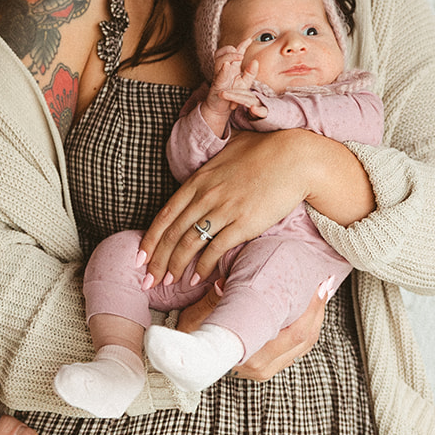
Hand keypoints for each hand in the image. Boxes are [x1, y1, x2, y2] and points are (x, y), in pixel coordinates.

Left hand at [141, 129, 317, 285]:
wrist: (294, 158)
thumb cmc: (264, 151)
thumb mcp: (227, 151)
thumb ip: (210, 166)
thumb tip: (202, 171)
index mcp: (198, 180)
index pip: (165, 214)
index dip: (149, 238)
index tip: (140, 256)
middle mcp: (206, 196)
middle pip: (172, 234)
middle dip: (156, 261)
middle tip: (147, 280)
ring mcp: (223, 210)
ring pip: (189, 244)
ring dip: (174, 267)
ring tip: (167, 283)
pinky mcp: (243, 223)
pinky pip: (215, 250)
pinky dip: (202, 267)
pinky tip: (196, 279)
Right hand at [176, 284, 326, 380]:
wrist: (183, 358)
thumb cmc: (188, 335)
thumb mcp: (197, 316)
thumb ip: (214, 302)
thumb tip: (225, 284)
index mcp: (250, 356)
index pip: (294, 334)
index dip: (311, 309)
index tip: (319, 285)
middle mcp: (262, 366)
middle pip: (305, 339)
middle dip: (318, 309)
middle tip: (325, 282)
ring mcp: (267, 368)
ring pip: (304, 344)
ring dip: (315, 317)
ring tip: (321, 291)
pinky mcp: (269, 365)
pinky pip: (297, 347)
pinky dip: (306, 326)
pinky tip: (309, 308)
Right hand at [207, 43, 267, 121]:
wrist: (221, 108)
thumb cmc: (233, 94)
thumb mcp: (245, 83)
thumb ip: (251, 73)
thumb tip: (255, 61)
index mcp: (231, 68)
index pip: (235, 53)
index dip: (242, 45)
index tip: (250, 39)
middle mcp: (223, 69)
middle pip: (222, 52)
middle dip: (231, 49)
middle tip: (241, 53)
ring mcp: (219, 76)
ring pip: (219, 60)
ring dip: (228, 56)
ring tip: (238, 56)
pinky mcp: (217, 85)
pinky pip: (218, 75)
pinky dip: (222, 70)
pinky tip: (227, 65)